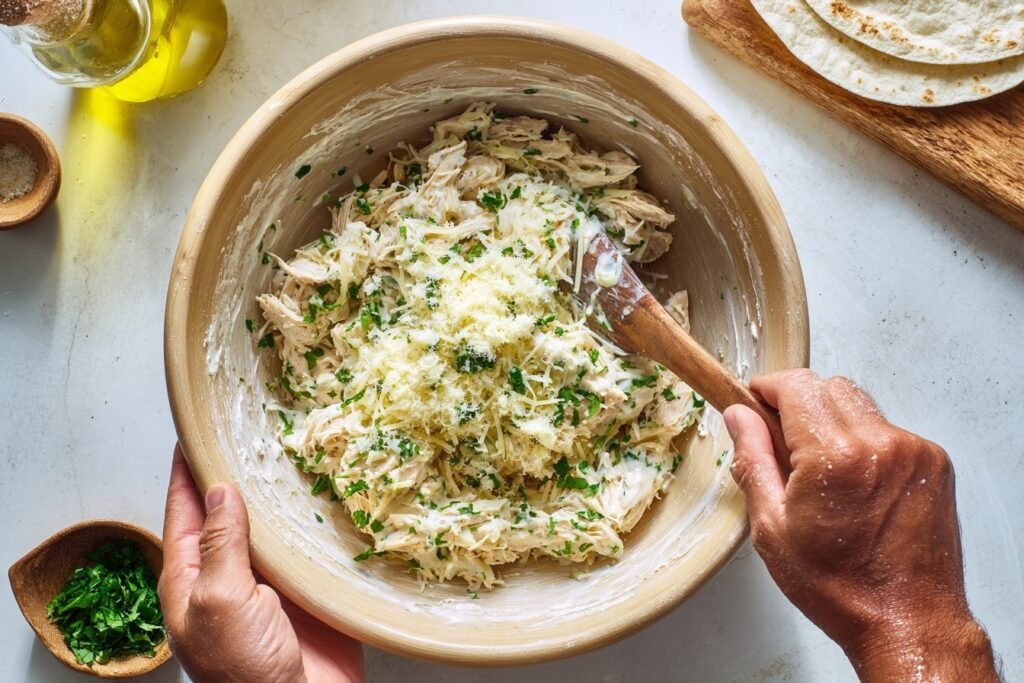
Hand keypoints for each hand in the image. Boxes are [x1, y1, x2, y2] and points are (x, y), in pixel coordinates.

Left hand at [159, 445, 363, 682]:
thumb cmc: (245, 670)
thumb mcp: (219, 600)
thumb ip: (220, 545)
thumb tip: (220, 491)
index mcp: (192, 578)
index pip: (184, 512)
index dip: (186, 471)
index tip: (191, 432)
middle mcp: (229, 575)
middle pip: (228, 513)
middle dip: (235, 474)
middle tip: (246, 430)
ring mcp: (269, 582)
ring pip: (269, 525)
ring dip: (277, 493)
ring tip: (286, 450)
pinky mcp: (307, 589)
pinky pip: (307, 545)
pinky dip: (313, 519)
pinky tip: (323, 495)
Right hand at [725, 370, 997, 681]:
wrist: (908, 620)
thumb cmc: (842, 586)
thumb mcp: (772, 528)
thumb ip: (752, 461)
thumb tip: (739, 417)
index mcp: (833, 456)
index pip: (797, 386)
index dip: (768, 388)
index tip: (756, 400)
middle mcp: (879, 444)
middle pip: (829, 387)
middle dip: (800, 403)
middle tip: (784, 442)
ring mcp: (912, 451)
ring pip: (860, 406)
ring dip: (833, 422)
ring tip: (823, 472)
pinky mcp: (933, 462)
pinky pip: (888, 431)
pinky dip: (865, 443)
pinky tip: (856, 485)